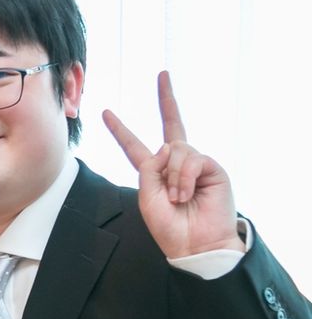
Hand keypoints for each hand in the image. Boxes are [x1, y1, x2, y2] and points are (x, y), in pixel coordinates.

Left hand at [102, 72, 239, 258]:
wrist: (195, 244)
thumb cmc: (169, 227)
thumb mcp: (147, 197)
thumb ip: (150, 169)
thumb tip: (169, 145)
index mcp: (154, 172)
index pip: (135, 146)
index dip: (121, 130)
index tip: (105, 113)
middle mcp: (175, 163)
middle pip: (171, 125)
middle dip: (166, 98)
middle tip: (162, 74)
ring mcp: (195, 163)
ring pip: (176, 149)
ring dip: (172, 177)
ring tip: (176, 198)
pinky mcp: (212, 167)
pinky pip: (191, 158)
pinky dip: (184, 178)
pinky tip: (186, 194)